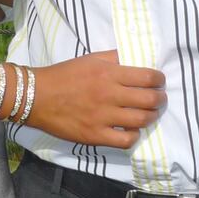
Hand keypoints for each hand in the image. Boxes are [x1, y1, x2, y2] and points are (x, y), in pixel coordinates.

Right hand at [29, 50, 165, 148]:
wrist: (38, 96)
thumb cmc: (65, 75)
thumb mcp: (91, 59)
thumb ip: (114, 57)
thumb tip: (135, 57)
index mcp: (109, 73)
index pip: (147, 77)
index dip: (159, 80)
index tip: (159, 81)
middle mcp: (109, 95)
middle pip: (149, 100)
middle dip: (160, 99)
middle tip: (159, 98)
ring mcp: (103, 117)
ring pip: (141, 121)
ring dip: (151, 117)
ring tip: (149, 114)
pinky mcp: (96, 136)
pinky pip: (125, 140)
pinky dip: (134, 136)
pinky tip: (131, 130)